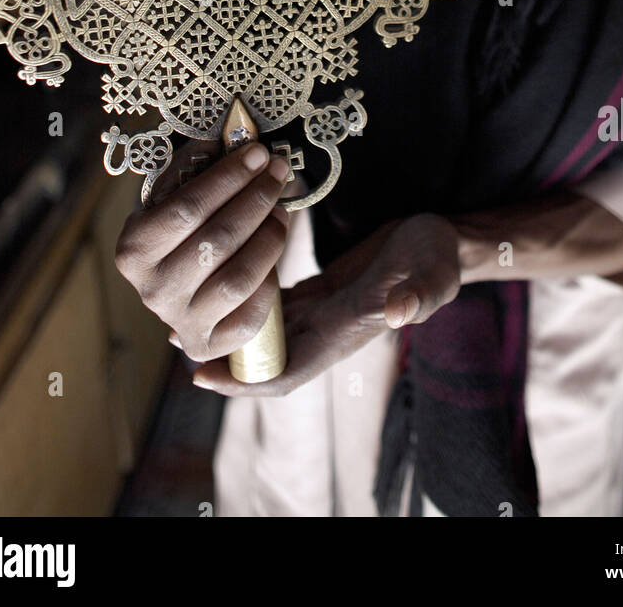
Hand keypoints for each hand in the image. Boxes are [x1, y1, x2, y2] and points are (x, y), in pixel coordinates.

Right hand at [114, 138, 290, 363]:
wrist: (180, 287)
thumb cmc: (181, 231)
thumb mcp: (175, 196)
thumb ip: (197, 169)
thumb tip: (234, 139)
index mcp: (133, 249)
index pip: (187, 208)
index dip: (228, 178)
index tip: (258, 152)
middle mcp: (152, 291)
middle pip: (217, 240)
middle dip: (256, 198)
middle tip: (278, 172)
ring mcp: (180, 322)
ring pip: (237, 277)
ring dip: (268, 236)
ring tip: (281, 209)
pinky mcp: (209, 344)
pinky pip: (250, 313)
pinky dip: (269, 279)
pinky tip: (271, 248)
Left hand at [191, 212, 460, 396]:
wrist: (446, 241)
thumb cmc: (440, 258)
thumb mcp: (433, 273)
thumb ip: (418, 294)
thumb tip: (398, 311)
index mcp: (347, 330)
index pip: (288, 371)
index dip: (245, 381)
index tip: (203, 378)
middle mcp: (329, 327)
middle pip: (266, 356)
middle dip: (224, 356)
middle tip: (177, 340)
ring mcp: (326, 309)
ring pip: (269, 330)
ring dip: (232, 329)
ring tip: (187, 314)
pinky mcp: (324, 289)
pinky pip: (279, 303)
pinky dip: (251, 299)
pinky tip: (225, 283)